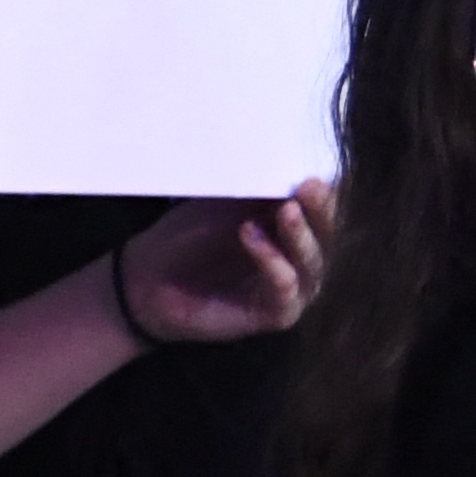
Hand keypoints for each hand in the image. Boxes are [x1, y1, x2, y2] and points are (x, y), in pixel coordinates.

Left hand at [110, 179, 328, 343]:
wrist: (150, 280)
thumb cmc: (187, 237)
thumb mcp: (222, 204)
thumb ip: (257, 191)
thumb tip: (289, 161)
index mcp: (294, 228)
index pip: (322, 208)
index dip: (324, 190)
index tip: (315, 169)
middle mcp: (302, 259)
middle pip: (326, 234)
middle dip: (320, 209)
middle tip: (310, 186)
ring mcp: (293, 288)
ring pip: (312, 262)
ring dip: (298, 234)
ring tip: (284, 209)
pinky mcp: (279, 315)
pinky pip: (286, 288)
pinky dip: (273, 262)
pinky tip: (251, 237)